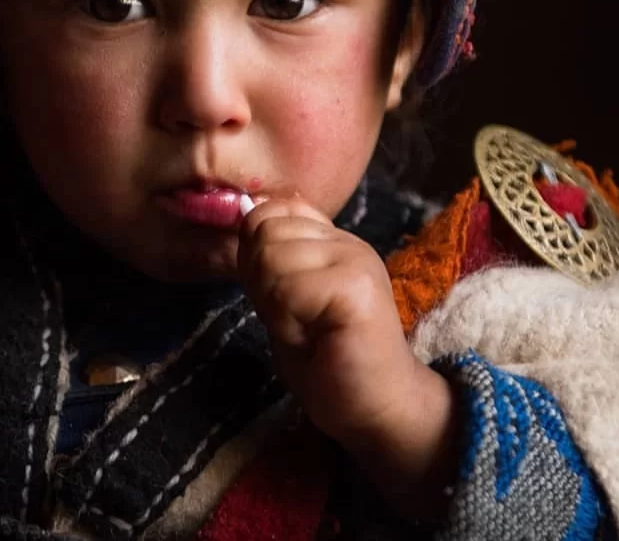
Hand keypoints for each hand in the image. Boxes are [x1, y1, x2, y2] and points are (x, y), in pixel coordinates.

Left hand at [236, 197, 459, 514]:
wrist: (375, 409)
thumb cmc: (327, 362)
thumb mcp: (283, 302)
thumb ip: (267, 261)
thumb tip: (243, 215)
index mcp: (330, 240)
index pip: (269, 210)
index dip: (254, 253)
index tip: (278, 298)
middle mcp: (346, 241)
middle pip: (262, 229)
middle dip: (260, 280)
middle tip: (294, 320)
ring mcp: (354, 259)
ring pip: (270, 256)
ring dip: (274, 303)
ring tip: (306, 329)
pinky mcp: (355, 287)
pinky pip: (287, 288)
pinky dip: (287, 320)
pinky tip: (314, 338)